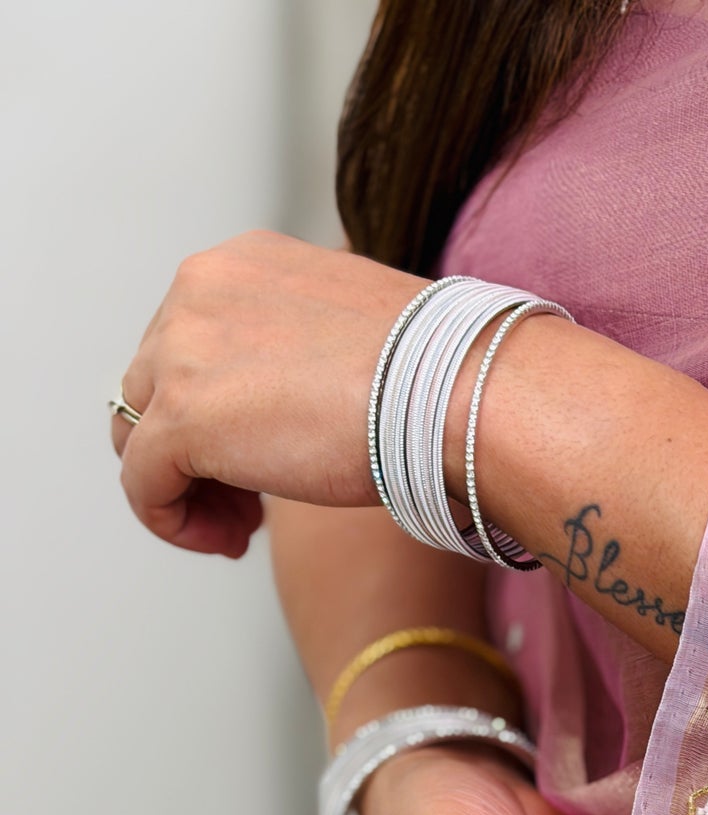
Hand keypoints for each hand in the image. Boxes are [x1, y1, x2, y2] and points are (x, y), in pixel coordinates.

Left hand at [112, 232, 423, 557]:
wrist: (455, 391)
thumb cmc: (434, 374)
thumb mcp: (350, 337)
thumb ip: (301, 355)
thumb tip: (300, 401)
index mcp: (239, 267)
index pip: (189, 345)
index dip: (219, 413)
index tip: (264, 456)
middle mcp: (197, 293)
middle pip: (154, 388)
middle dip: (197, 453)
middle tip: (250, 504)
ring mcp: (181, 353)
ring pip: (140, 437)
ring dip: (187, 490)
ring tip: (241, 528)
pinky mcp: (182, 420)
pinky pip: (143, 484)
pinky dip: (174, 522)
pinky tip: (228, 543)